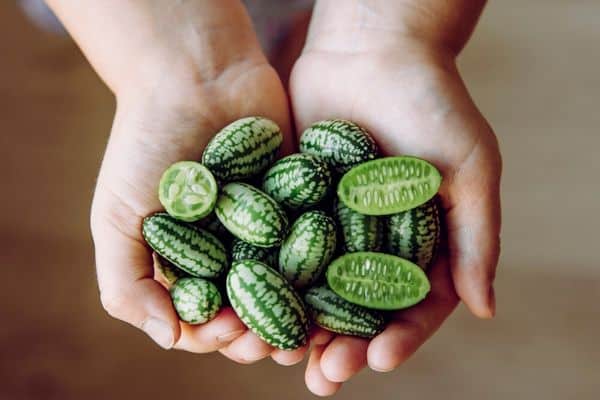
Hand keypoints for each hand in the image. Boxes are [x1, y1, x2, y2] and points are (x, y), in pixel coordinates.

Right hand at [73, 0, 306, 364]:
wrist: (195, 75)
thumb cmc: (146, 144)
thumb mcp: (116, 216)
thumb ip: (126, 282)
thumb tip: (168, 340)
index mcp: (187, 263)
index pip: (204, 320)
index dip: (216, 335)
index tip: (228, 329)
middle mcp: (230, 252)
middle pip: (253, 310)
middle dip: (264, 334)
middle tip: (281, 341)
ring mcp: (269, 229)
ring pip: (292, 286)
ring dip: (303, 314)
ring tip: (316, 328)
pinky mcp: (304, 203)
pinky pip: (320, 243)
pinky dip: (330, 268)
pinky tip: (342, 285)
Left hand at [290, 2, 500, 394]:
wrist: (375, 49)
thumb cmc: (434, 103)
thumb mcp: (470, 169)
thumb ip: (476, 238)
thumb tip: (485, 310)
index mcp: (420, 243)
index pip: (412, 305)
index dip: (399, 337)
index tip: (379, 360)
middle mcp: (373, 242)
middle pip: (357, 308)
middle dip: (342, 345)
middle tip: (323, 378)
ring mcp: (329, 225)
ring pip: (313, 286)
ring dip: (297, 324)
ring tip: (279, 356)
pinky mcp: (291, 202)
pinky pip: (278, 246)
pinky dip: (265, 277)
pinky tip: (249, 303)